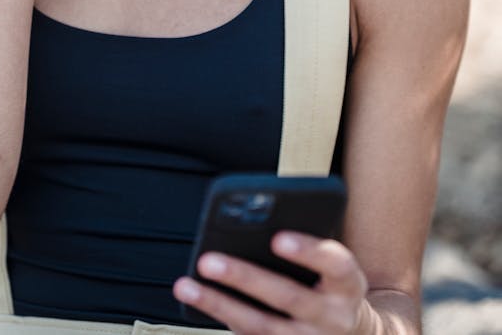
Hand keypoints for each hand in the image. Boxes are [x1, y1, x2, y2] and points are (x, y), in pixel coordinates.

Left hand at [173, 233, 367, 333]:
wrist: (354, 332)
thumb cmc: (332, 281)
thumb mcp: (334, 262)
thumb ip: (307, 243)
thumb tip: (258, 218)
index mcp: (349, 284)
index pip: (336, 264)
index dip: (308, 251)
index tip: (277, 238)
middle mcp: (333, 317)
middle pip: (287, 297)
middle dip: (244, 278)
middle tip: (208, 260)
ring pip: (261, 326)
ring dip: (219, 305)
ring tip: (186, 286)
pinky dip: (224, 319)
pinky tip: (199, 302)